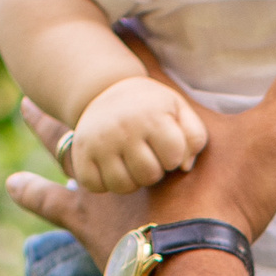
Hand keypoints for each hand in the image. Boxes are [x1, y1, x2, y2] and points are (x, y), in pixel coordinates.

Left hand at [6, 25, 275, 263]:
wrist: (189, 262)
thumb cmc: (228, 198)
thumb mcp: (273, 136)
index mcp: (160, 114)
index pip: (139, 63)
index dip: (126, 38)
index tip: (113, 13)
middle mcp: (120, 141)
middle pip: (91, 101)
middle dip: (75, 80)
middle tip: (48, 57)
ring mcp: (101, 181)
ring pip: (66, 143)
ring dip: (47, 125)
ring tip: (25, 107)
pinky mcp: (88, 223)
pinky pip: (54, 203)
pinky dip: (35, 194)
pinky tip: (12, 186)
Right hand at [69, 71, 206, 193]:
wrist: (105, 89)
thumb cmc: (151, 107)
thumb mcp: (179, 111)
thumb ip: (194, 137)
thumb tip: (184, 167)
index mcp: (151, 116)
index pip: (174, 158)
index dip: (173, 156)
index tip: (166, 143)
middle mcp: (123, 129)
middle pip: (149, 175)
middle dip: (153, 169)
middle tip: (147, 154)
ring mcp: (99, 142)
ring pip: (122, 185)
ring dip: (130, 179)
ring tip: (130, 161)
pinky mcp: (80, 153)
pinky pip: (95, 186)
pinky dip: (104, 182)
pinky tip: (110, 165)